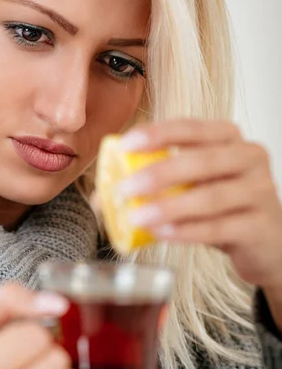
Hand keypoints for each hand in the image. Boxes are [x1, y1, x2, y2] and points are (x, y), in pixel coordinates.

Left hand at [120, 119, 281, 327]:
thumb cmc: (222, 206)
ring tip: (136, 218)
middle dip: (158, 174)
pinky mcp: (259, 226)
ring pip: (210, 197)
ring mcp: (260, 191)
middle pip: (201, 161)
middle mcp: (249, 158)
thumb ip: (155, 183)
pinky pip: (219, 228)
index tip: (126, 144)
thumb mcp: (193, 186)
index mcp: (229, 138)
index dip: (158, 134)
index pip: (191, 127)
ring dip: (168, 207)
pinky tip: (162, 234)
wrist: (265, 241)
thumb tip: (103, 195)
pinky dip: (187, 231)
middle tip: (124, 190)